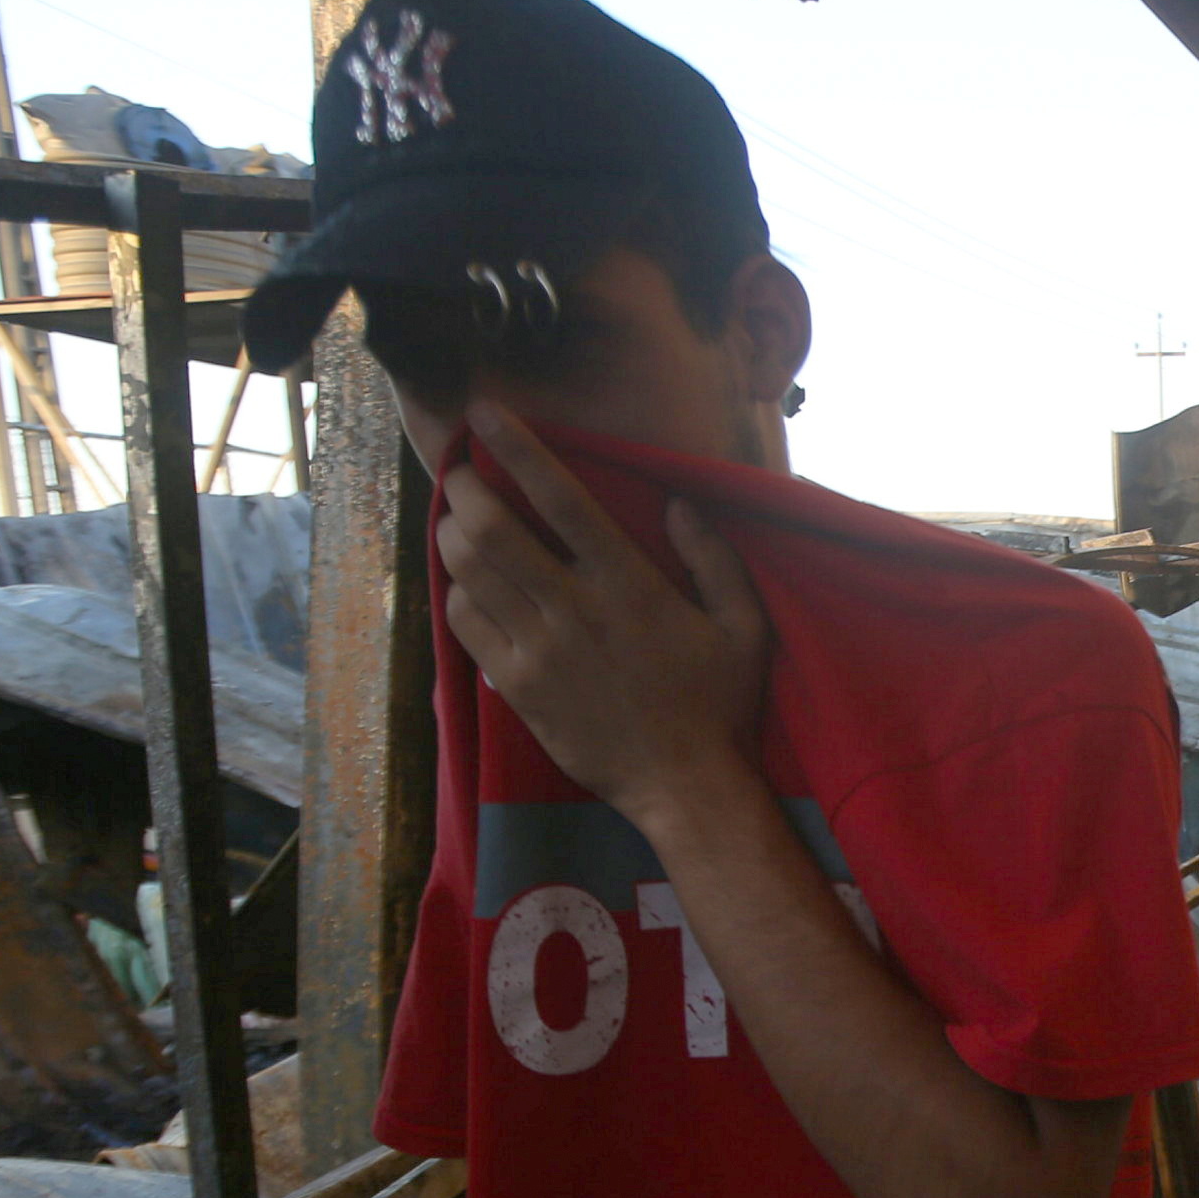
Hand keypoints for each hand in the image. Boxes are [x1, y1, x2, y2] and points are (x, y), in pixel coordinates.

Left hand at [439, 402, 772, 819]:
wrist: (686, 784)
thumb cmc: (721, 701)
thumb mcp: (744, 626)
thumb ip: (715, 559)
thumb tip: (678, 502)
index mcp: (631, 586)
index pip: (563, 499)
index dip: (519, 448)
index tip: (486, 413)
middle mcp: (576, 610)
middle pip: (492, 529)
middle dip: (466, 488)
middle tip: (463, 474)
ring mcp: (540, 651)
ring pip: (469, 572)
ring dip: (454, 535)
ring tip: (460, 521)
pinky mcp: (517, 688)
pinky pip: (466, 623)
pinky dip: (459, 593)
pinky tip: (471, 586)